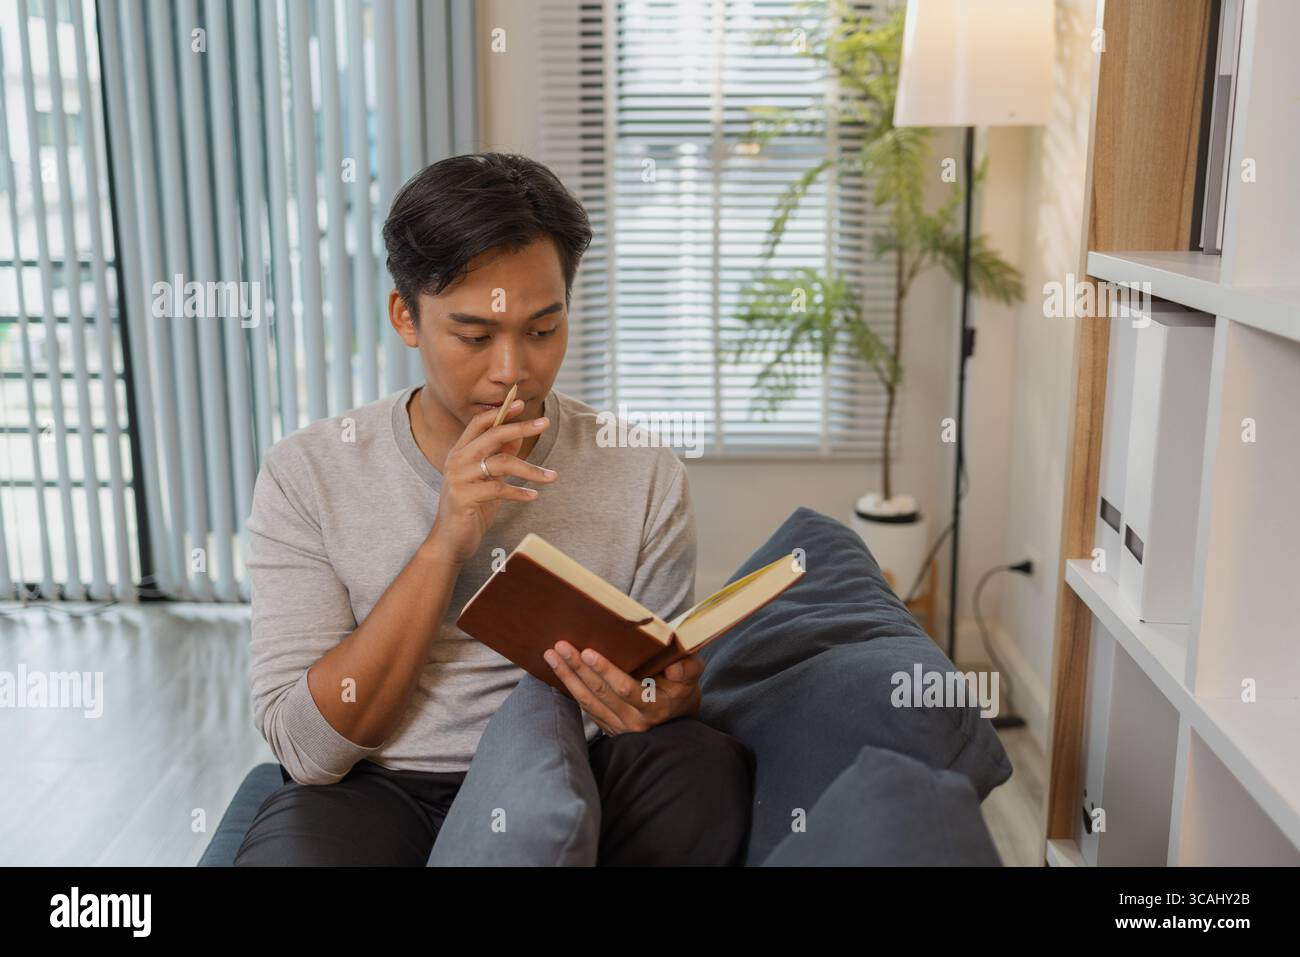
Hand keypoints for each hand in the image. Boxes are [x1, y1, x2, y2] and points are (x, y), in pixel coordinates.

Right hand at [424, 400, 556, 564]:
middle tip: (545, 422)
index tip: (521, 403)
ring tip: (551, 477)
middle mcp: (456, 460)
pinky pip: (499, 489)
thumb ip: (498, 457)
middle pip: (493, 435)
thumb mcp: (487, 479)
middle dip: (521, 427)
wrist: (450, 540)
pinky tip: (533, 496)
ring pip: (501, 463)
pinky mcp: (464, 497)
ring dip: (531, 470)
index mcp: (460, 452)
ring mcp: (458, 478)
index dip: (501, 412)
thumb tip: (518, 436)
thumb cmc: (471, 508)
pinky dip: (520, 492)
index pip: (479, 423)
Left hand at [542, 641, 703, 734]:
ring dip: (567, 677)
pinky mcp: (608, 727)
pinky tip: (558, 672)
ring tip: (552, 655)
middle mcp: (634, 720)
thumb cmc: (682, 689)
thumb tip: (675, 665)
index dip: (605, 671)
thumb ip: (689, 667)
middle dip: (577, 668)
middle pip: (600, 693)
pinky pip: (586, 708)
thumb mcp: (693, 675)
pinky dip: (570, 689)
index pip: (625, 689)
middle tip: (560, 646)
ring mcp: (619, 726)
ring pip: (588, 701)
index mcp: (654, 706)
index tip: (588, 653)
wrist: (677, 720)